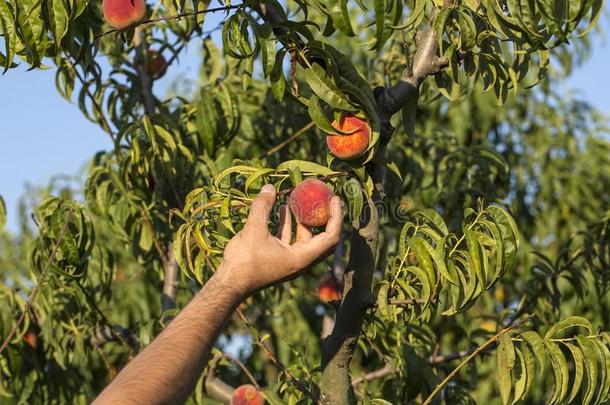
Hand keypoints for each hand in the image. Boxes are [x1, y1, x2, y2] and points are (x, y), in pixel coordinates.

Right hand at [214, 184, 342, 296]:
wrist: (230, 283)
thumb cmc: (245, 260)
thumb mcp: (254, 229)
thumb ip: (263, 207)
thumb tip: (270, 187)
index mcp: (302, 258)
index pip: (330, 237)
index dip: (336, 217)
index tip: (334, 199)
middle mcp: (300, 261)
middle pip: (321, 237)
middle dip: (323, 216)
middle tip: (324, 198)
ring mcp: (289, 260)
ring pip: (303, 237)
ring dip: (303, 218)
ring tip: (299, 198)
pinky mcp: (277, 258)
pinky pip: (288, 239)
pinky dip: (288, 224)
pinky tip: (281, 208)